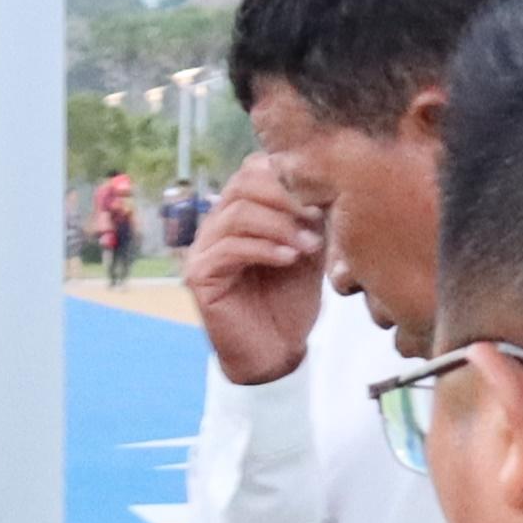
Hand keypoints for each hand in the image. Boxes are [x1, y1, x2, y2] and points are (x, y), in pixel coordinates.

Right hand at [183, 164, 330, 383]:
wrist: (275, 352)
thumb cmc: (289, 303)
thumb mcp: (308, 251)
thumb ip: (309, 217)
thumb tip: (324, 184)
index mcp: (240, 212)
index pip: (253, 170)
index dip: (287, 175)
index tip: (323, 196)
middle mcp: (216, 224)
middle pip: (242, 183)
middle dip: (284, 196)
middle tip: (316, 216)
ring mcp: (203, 248)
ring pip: (237, 214)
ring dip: (280, 225)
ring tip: (309, 245)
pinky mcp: (199, 275)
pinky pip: (230, 248)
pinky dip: (265, 249)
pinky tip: (290, 259)